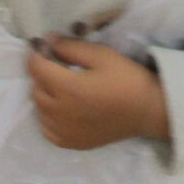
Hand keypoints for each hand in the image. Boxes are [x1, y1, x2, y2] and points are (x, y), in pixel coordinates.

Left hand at [27, 37, 169, 149]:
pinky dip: (49, 117)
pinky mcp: (71, 143)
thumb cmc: (127, 80)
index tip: (44, 47)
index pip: (36, 68)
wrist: (147, 111)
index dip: (36, 54)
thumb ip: (71, 47)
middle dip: (41, 73)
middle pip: (36, 88)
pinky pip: (47, 129)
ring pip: (40, 109)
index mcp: (69, 88)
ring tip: (61, 86)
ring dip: (44, 94)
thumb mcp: (102, 55)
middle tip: (57, 65)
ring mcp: (65, 131)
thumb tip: (48, 40)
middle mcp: (61, 112)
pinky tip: (63, 108)